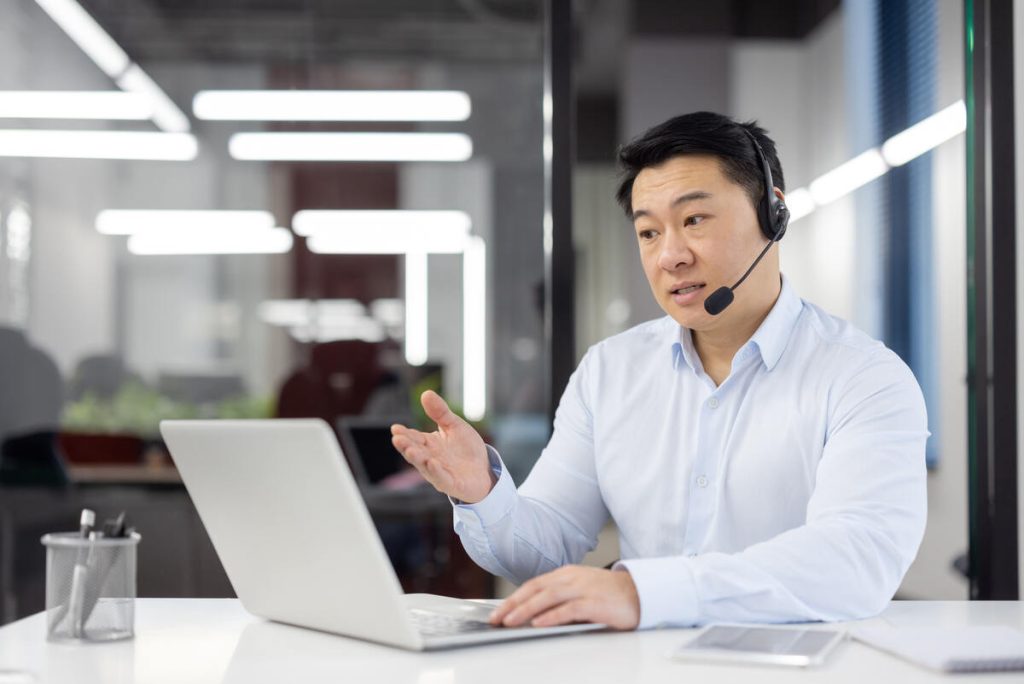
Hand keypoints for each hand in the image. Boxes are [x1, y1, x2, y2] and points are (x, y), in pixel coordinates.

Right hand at [390, 390, 494, 502]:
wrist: (484, 469)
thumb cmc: (466, 448)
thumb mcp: (454, 426)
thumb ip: (440, 412)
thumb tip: (426, 393)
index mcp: (429, 445)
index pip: (414, 438)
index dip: (404, 434)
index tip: (395, 428)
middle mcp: (430, 459)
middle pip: (416, 452)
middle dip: (406, 446)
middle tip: (397, 438)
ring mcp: (440, 473)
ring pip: (425, 466)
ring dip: (417, 459)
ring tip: (411, 450)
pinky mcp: (452, 484)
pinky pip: (442, 478)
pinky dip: (436, 472)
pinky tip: (431, 463)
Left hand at [489, 565, 639, 630]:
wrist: (641, 592)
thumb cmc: (609, 595)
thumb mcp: (580, 591)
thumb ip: (559, 599)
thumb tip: (533, 614)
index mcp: (566, 574)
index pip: (533, 585)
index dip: (514, 598)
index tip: (498, 611)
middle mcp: (572, 578)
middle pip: (536, 589)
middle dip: (513, 604)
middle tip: (497, 618)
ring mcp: (583, 588)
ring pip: (548, 596)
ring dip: (526, 609)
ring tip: (511, 621)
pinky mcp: (595, 602)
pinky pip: (569, 608)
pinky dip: (552, 615)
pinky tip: (539, 623)